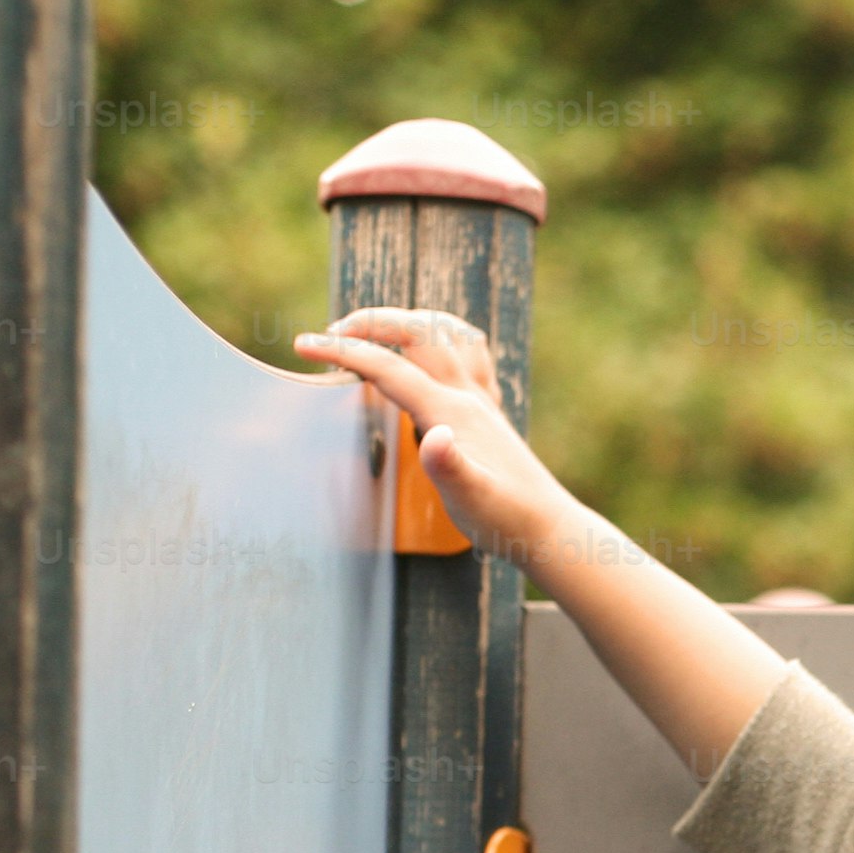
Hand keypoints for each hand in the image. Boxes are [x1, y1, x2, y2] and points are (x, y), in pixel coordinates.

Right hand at [291, 306, 578, 572]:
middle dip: (370, 322)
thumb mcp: (471, 501)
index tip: (302, 345)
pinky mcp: (489, 414)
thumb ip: (449, 467)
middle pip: (416, 332)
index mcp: (452, 412)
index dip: (343, 352)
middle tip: (330, 334)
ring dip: (406, 321)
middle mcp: (468, 397)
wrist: (551, 530)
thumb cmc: (507, 521)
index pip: (388, 367)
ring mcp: (481, 402)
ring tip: (372, 331)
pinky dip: (442, 340)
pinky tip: (430, 355)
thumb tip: (435, 437)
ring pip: (445, 335)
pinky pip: (468, 356)